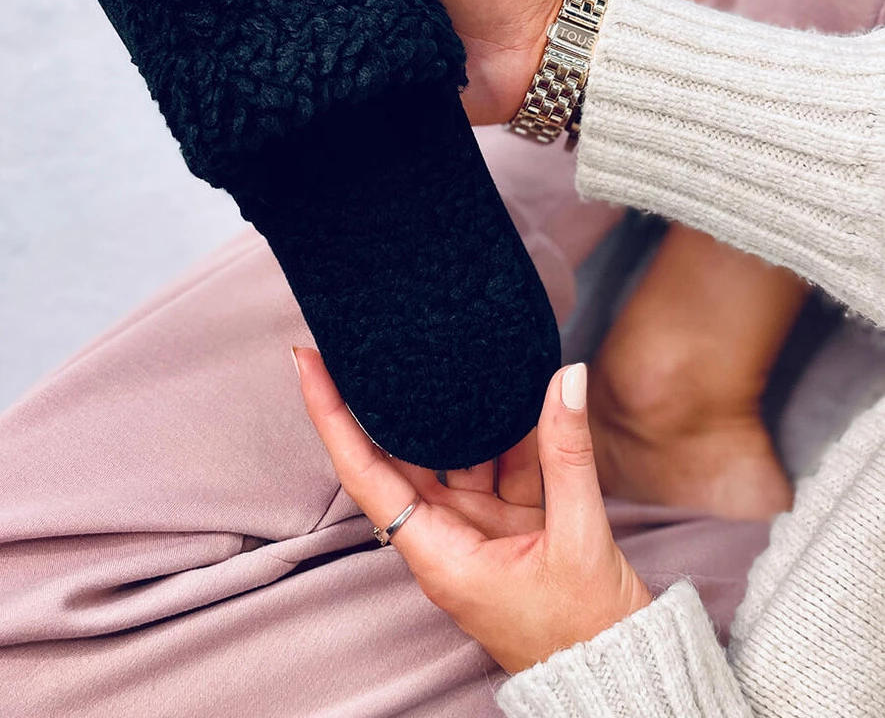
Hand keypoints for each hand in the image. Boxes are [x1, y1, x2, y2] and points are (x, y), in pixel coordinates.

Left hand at [294, 347, 651, 675]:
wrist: (622, 676)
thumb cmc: (586, 634)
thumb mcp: (578, 538)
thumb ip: (568, 455)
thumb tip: (567, 380)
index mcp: (438, 554)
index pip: (366, 473)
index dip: (333, 417)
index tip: (309, 362)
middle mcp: (447, 537)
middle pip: (408, 454)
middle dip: (400, 398)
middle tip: (389, 336)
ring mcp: (479, 529)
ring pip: (464, 452)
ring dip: (473, 411)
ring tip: (470, 353)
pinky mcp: (512, 525)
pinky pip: (505, 465)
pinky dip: (518, 433)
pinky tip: (524, 394)